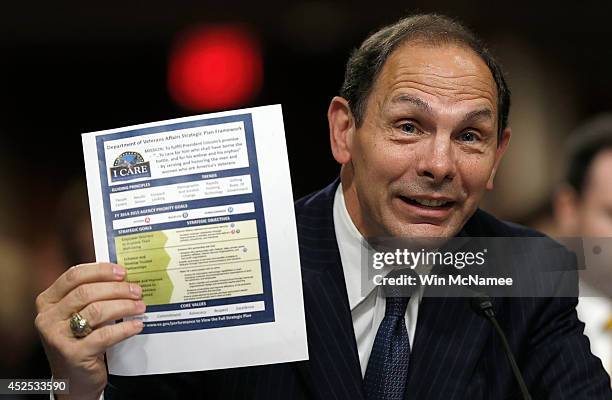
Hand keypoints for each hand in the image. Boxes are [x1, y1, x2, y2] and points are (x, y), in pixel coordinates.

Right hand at [35, 263, 144, 399]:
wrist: (73, 380)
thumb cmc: (79, 341)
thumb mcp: (76, 315)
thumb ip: (90, 295)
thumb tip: (121, 277)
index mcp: (48, 301)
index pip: (74, 276)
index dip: (100, 270)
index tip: (122, 272)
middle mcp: (48, 318)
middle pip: (86, 292)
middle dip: (117, 289)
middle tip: (137, 290)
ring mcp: (58, 337)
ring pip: (96, 311)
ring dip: (124, 306)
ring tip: (140, 306)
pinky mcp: (73, 354)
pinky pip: (105, 335)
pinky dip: (124, 328)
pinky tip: (136, 325)